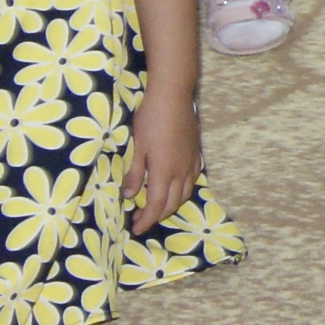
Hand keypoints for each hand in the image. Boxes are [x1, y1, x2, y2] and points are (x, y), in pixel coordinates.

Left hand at [122, 88, 203, 233]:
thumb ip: (134, 173)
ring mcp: (191, 163)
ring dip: (171, 205)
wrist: (173, 95)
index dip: (146, 221)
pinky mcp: (196, 153)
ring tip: (156, 206)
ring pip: (185, 194)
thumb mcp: (137, 146)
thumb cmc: (150, 119)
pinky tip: (175, 187)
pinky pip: (193, 180)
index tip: (136, 228)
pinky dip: (183, 190)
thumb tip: (129, 196)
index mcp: (163, 172)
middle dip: (157, 216)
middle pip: (172, 204)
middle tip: (141, 218)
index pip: (156, 206)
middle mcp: (180, 172)